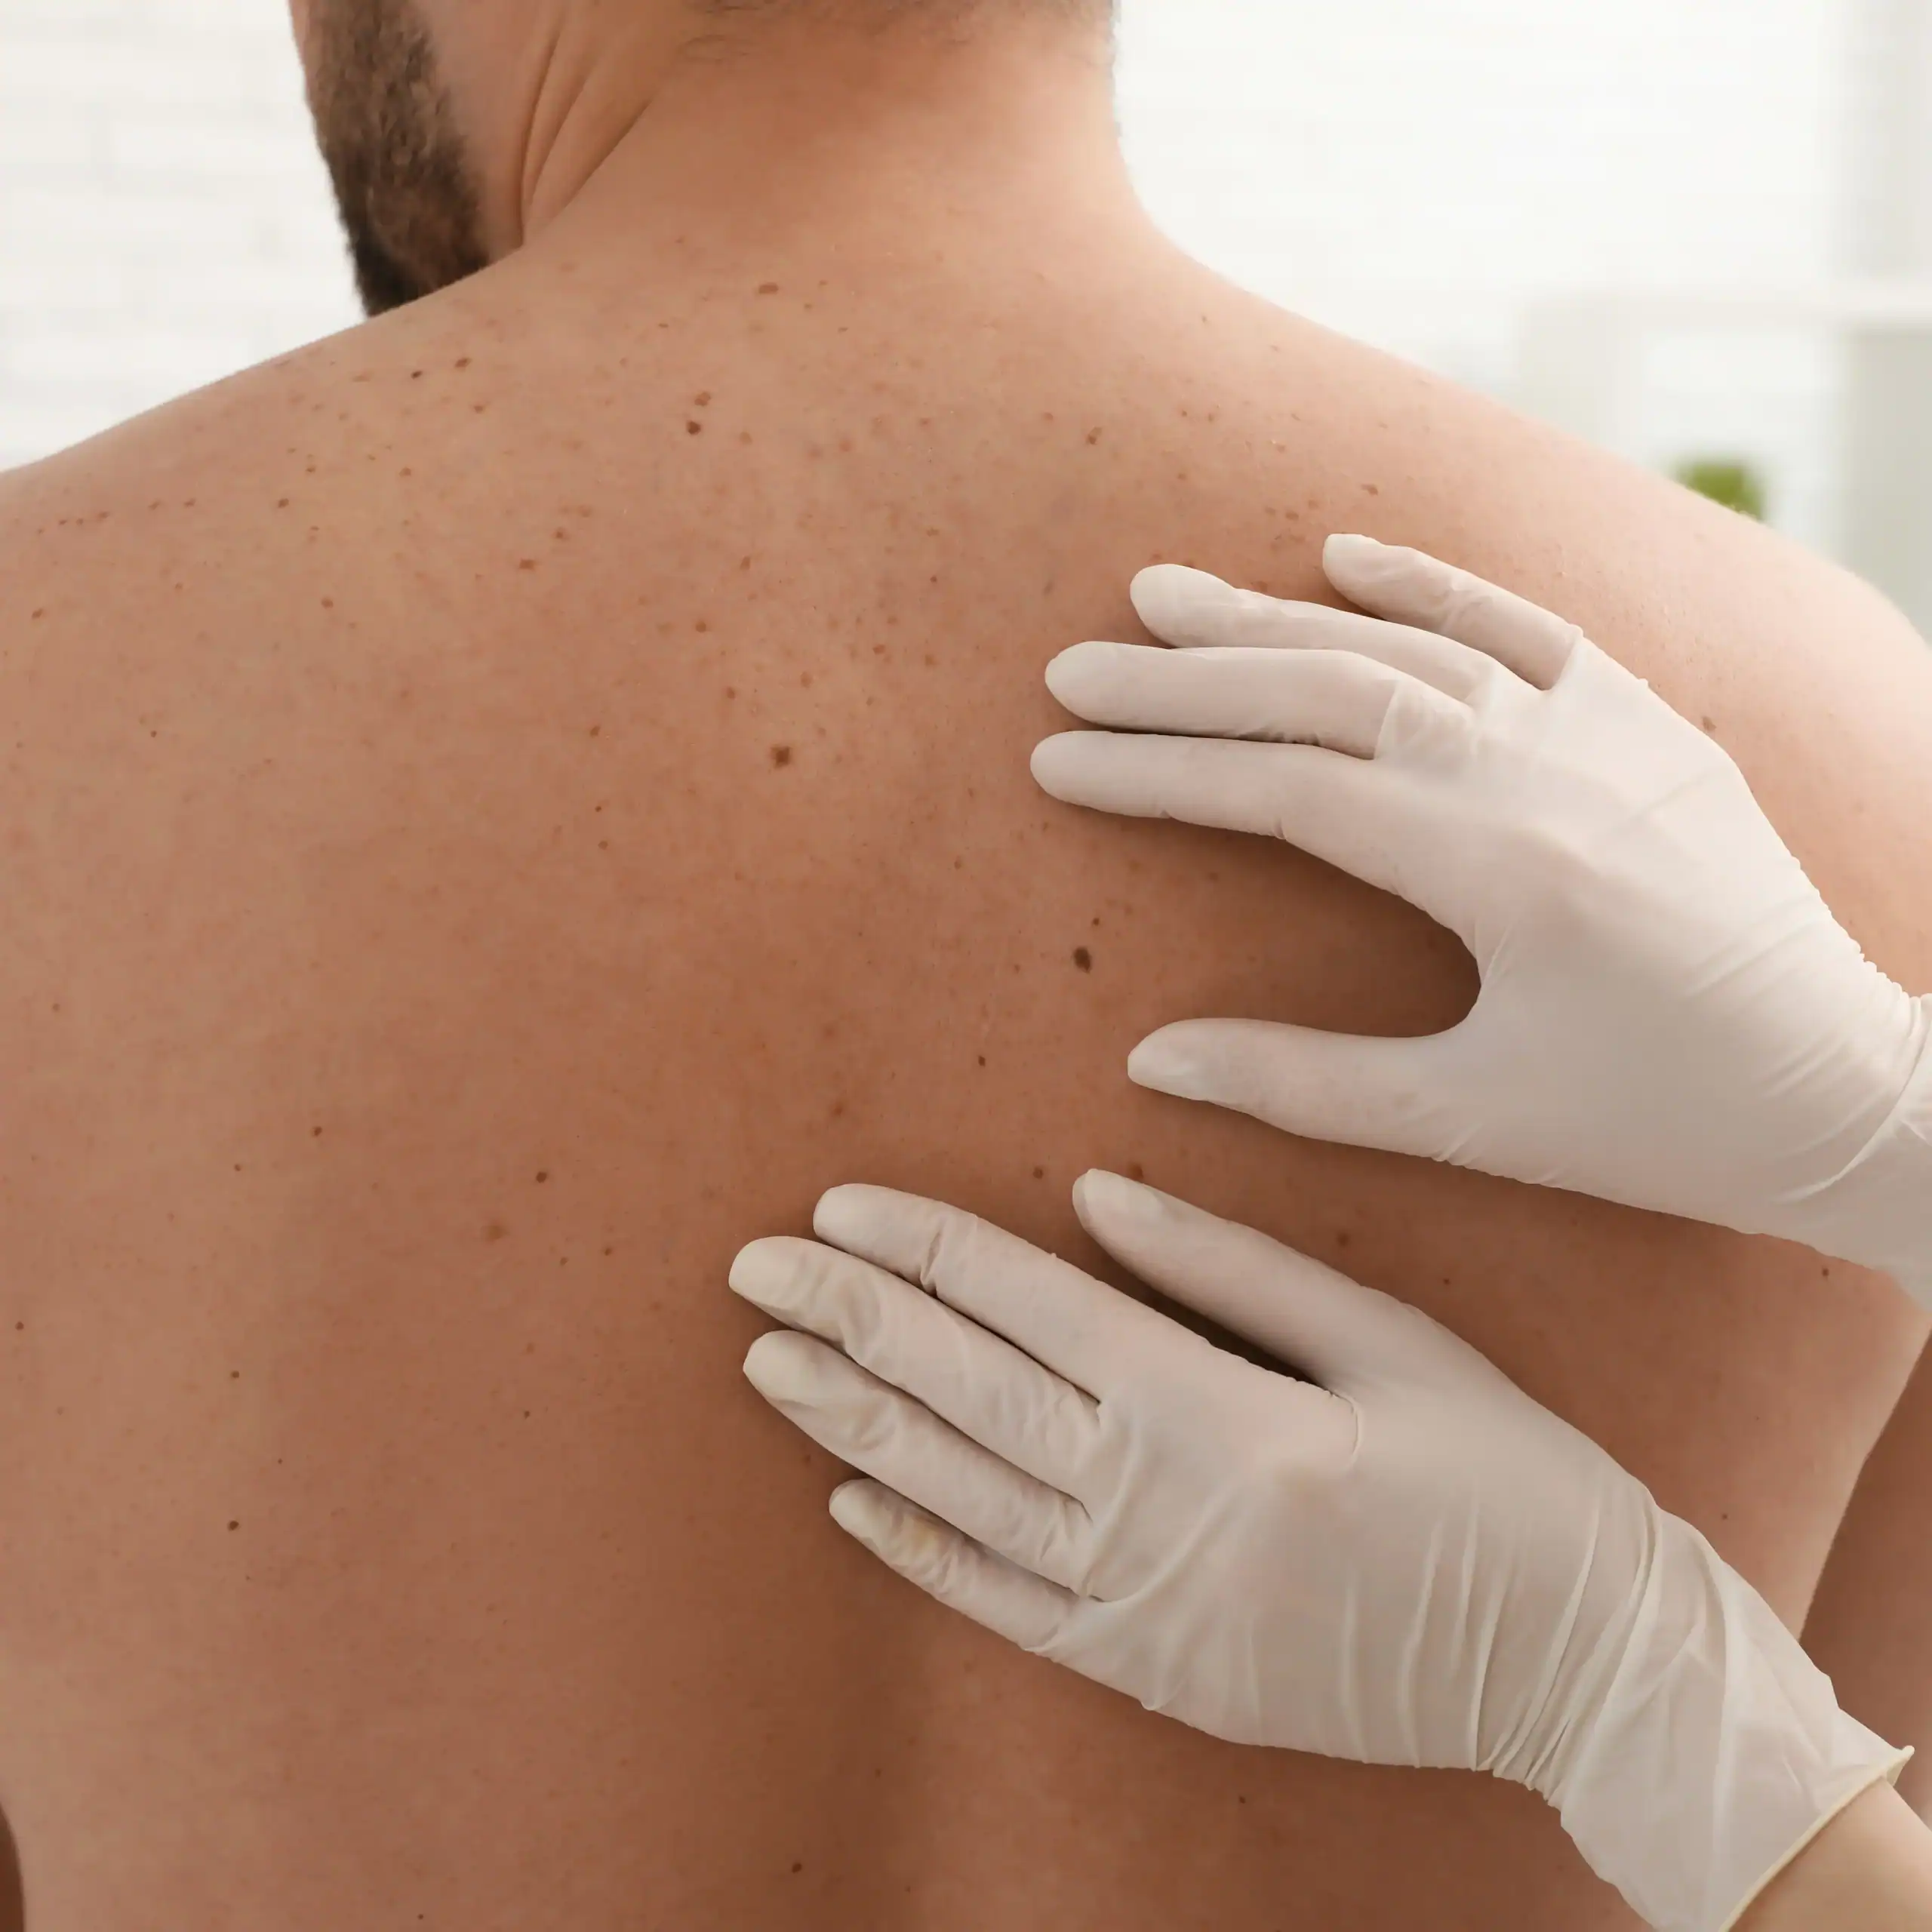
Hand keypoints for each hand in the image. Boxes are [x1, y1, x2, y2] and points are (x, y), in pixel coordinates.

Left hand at [731, 1176, 1904, 1931]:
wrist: (1585, 1670)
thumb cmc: (1508, 1481)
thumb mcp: (1394, 1343)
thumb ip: (1233, 1270)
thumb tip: (1095, 1199)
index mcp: (1225, 1416)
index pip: (1033, 1308)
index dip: (928, 1251)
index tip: (839, 1205)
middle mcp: (1162, 1514)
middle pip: (970, 1395)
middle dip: (852, 1320)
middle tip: (753, 1266)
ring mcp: (1148, 1607)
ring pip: (962, 1496)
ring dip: (854, 1425)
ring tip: (767, 1361)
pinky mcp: (1155, 1672)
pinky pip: (1008, 1607)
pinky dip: (922, 1551)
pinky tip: (850, 1501)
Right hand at [1032, 538, 1931, 1304]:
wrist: (1846, 1091)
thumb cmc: (1658, 1125)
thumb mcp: (1472, 1121)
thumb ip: (1303, 1084)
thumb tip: (1152, 1058)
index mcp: (1496, 868)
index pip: (1282, 789)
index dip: (1160, 772)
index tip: (1058, 759)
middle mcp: (1543, 770)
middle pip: (1324, 693)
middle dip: (1186, 680)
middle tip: (1073, 667)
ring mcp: (1602, 730)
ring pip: (1406, 645)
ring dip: (1274, 617)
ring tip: (1161, 597)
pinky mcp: (1644, 723)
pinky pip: (1523, 623)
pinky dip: (1429, 585)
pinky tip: (1341, 554)